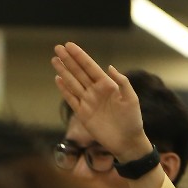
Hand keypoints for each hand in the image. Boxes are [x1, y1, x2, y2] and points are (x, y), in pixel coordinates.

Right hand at [50, 42, 150, 161]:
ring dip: (64, 72)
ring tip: (55, 60)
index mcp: (108, 85)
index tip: (69, 45)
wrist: (127, 142)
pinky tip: (58, 79)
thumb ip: (122, 82)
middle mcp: (96, 91)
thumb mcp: (131, 99)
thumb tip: (109, 67)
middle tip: (58, 48)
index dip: (80, 56)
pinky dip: (64, 90)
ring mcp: (88, 102)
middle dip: (69, 60)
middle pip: (79, 73)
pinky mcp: (83, 114)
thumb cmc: (133, 120)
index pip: (91, 67)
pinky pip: (71, 99)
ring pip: (73, 83)